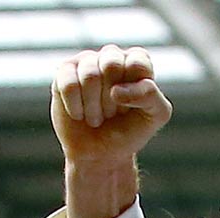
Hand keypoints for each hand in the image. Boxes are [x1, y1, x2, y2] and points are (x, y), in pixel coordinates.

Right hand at [51, 46, 172, 217]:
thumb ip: (152, 96)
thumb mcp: (156, 117)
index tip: (128, 107)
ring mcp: (85, 65)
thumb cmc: (131, 136)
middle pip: (112, 62)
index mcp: (136, 65)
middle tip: (110, 116)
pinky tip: (80, 116)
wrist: (102, 158)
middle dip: (112, 97)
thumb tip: (122, 88)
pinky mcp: (62, 76)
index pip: (138, 58)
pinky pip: (66, 77)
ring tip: (95, 119)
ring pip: (90, 70)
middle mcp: (110, 61)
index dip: (135, 84)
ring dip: (94, 103)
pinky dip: (75, 102)